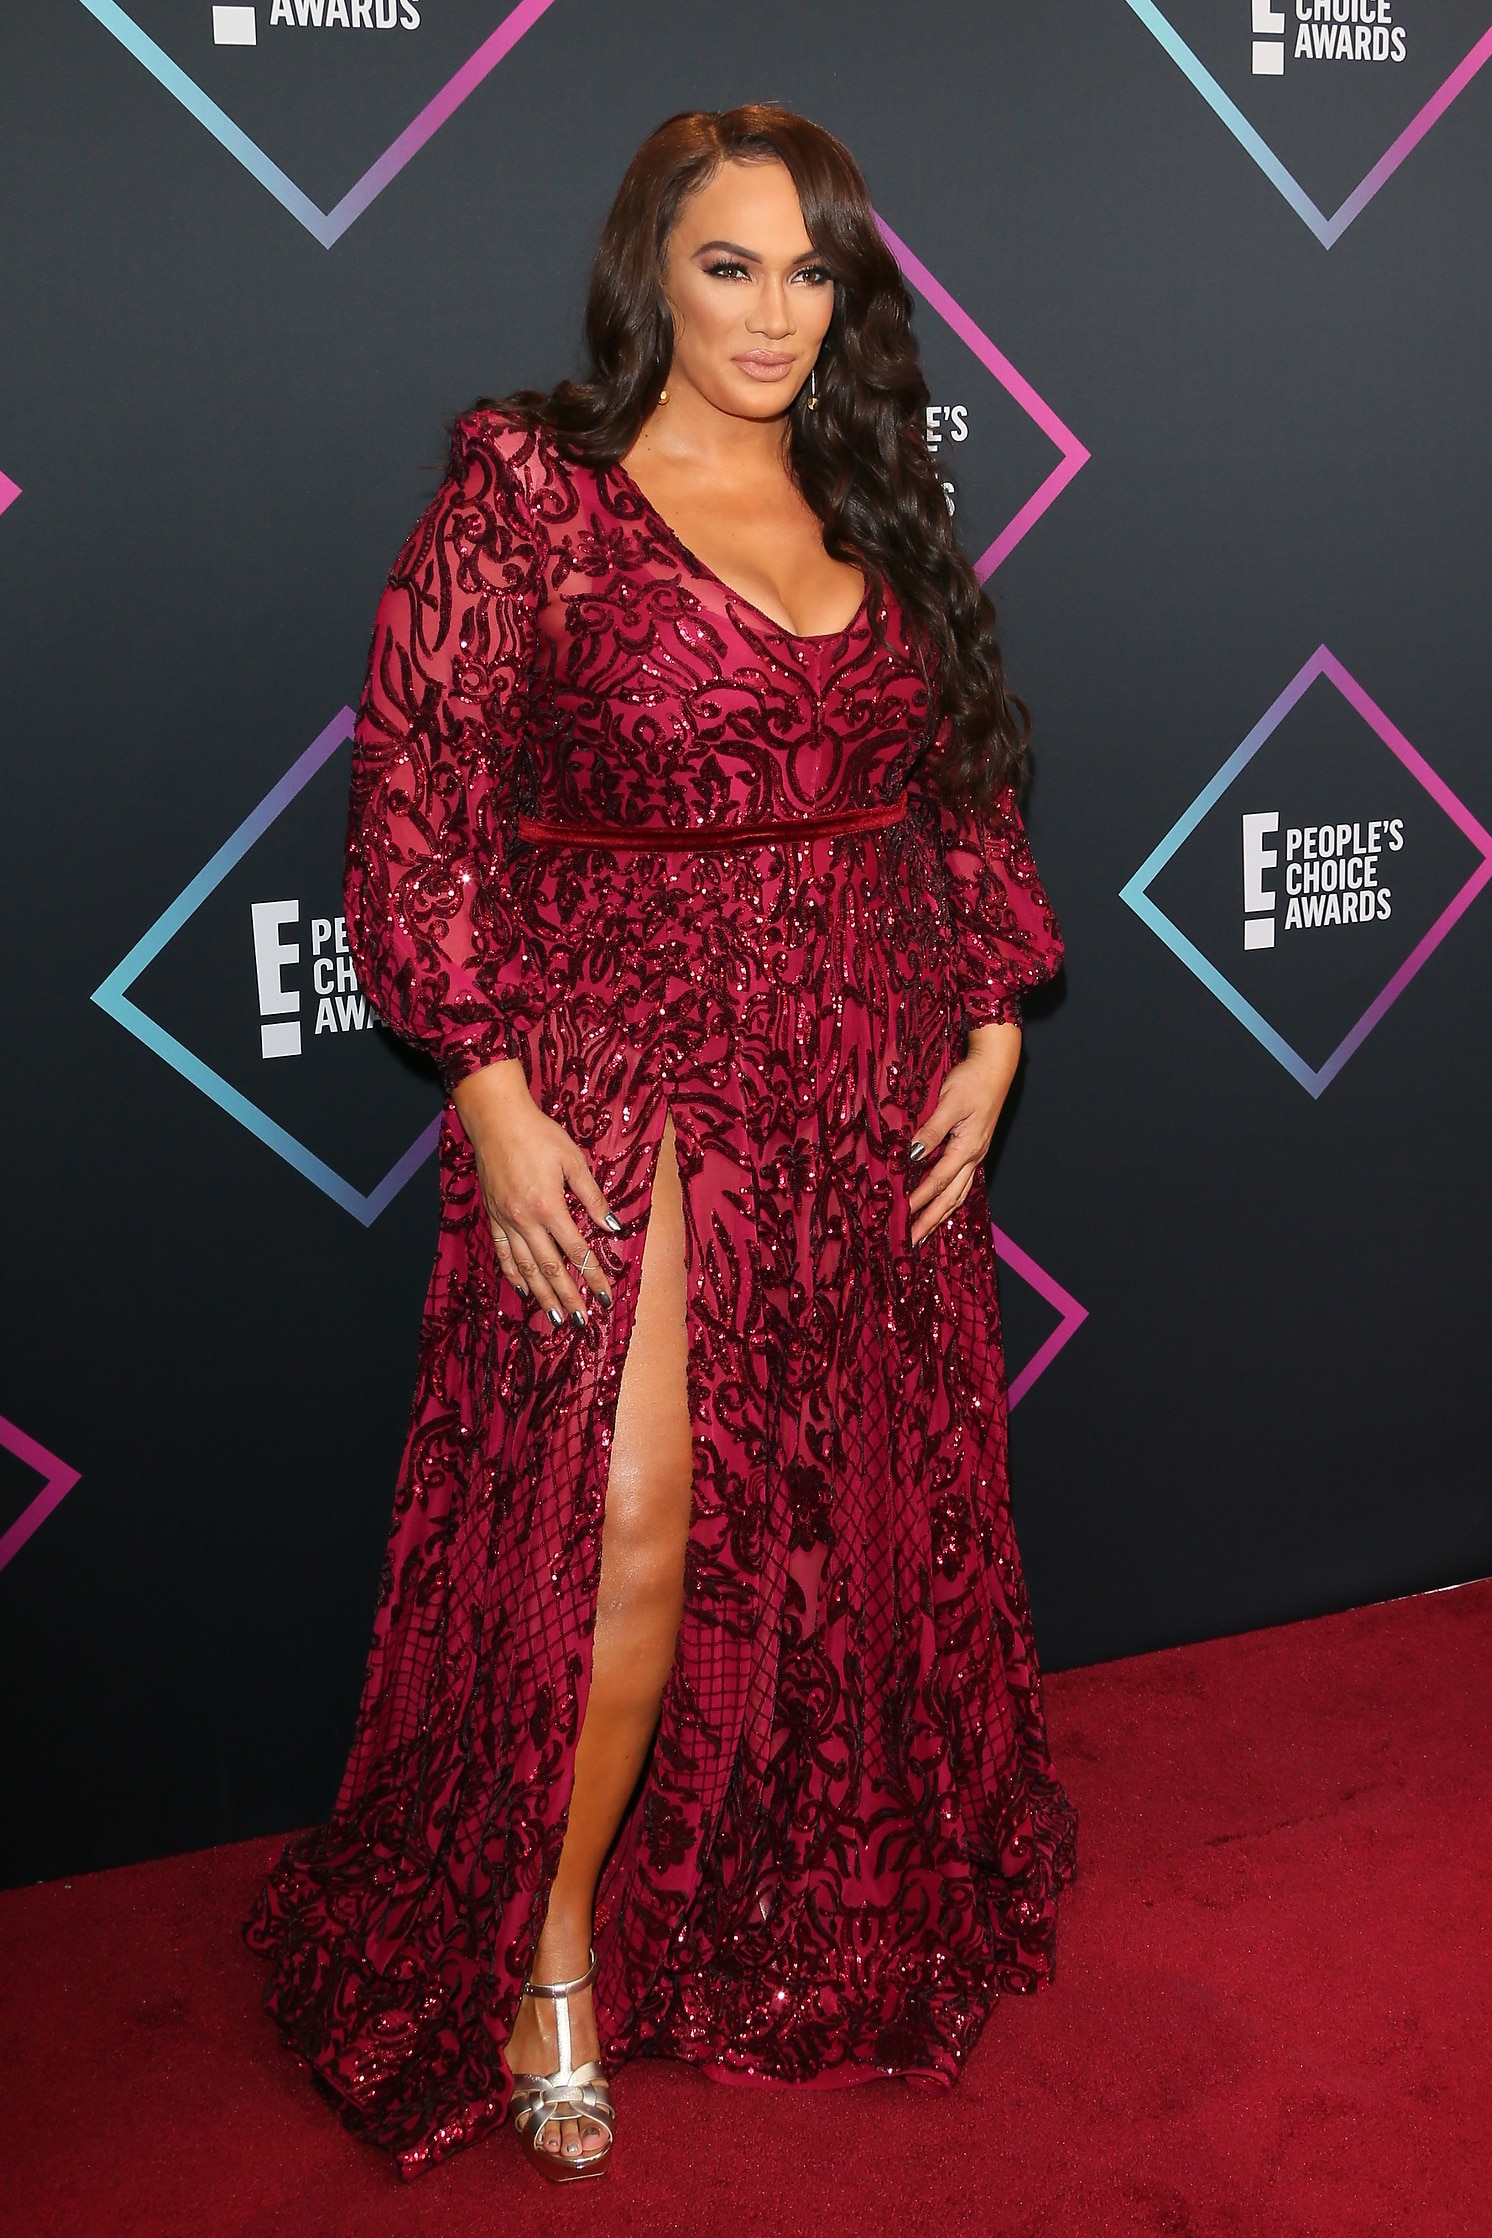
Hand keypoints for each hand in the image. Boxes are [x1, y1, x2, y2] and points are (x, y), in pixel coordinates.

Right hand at [451, 1059, 620, 1325]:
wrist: (496, 1120)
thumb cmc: (540, 1135)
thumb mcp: (574, 1161)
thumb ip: (593, 1198)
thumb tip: (614, 1228)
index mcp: (548, 1207)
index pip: (577, 1251)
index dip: (593, 1276)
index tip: (606, 1297)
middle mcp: (525, 1220)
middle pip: (550, 1268)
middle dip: (568, 1296)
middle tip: (582, 1321)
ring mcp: (506, 1220)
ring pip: (525, 1267)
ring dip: (542, 1294)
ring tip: (556, 1317)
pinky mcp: (493, 1216)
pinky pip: (504, 1252)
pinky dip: (514, 1274)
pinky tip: (523, 1289)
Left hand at [906, 1023, 1021, 1246]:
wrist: (995, 1067)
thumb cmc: (972, 1081)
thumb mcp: (949, 1103)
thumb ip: (931, 1130)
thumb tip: (912, 1154)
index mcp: (967, 1148)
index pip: (938, 1181)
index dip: (920, 1200)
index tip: (903, 1218)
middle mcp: (973, 1157)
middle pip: (951, 1197)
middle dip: (931, 1220)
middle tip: (912, 1240)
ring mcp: (975, 1155)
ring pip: (958, 1194)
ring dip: (941, 1215)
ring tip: (925, 1232)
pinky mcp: (973, 1149)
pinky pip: (961, 1183)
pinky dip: (949, 1200)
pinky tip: (942, 1207)